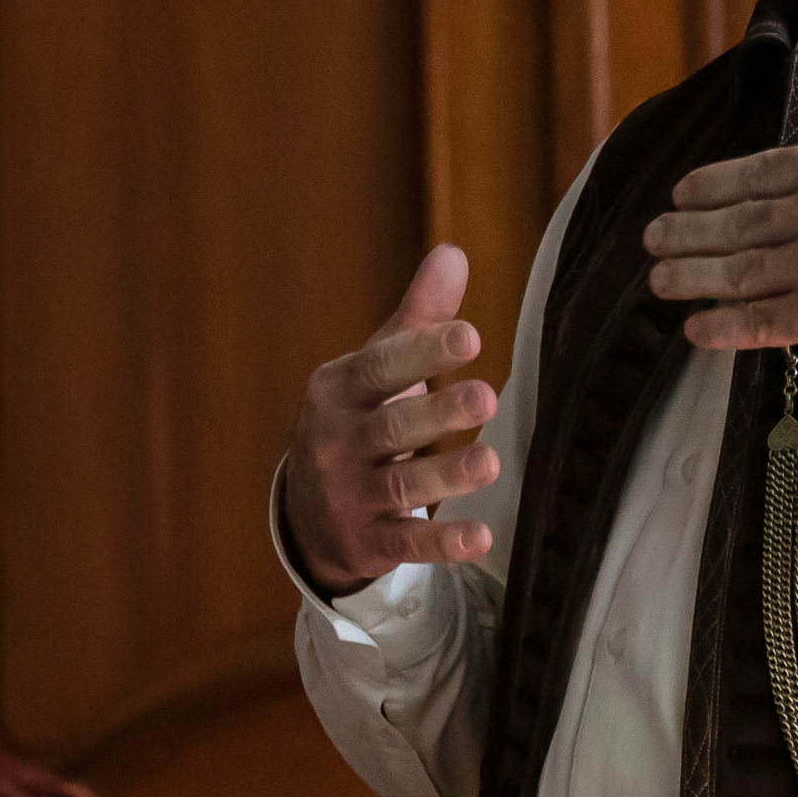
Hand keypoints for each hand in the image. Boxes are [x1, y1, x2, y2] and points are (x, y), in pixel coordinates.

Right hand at [281, 244, 501, 595]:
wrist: (306, 512)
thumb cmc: (358, 422)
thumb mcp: (376, 371)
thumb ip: (417, 318)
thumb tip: (453, 252)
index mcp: (340, 390)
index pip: (381, 368)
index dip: (424, 352)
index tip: (468, 337)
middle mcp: (338, 441)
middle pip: (391, 427)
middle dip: (437, 413)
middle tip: (485, 398)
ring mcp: (349, 495)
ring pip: (400, 486)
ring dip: (446, 476)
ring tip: (491, 463)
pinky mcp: (366, 542)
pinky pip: (404, 543)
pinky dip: (440, 543)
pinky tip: (479, 538)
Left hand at [645, 8, 797, 371]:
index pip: (757, 170)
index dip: (712, 185)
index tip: (684, 193)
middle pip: (735, 221)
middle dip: (686, 231)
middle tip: (654, 237)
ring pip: (735, 271)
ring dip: (689, 276)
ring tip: (659, 279)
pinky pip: (758, 321)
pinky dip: (722, 327)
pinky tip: (696, 329)